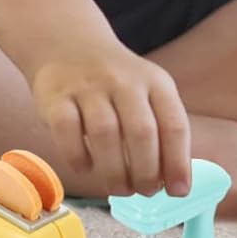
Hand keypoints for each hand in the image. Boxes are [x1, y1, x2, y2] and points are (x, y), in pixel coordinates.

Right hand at [30, 43, 190, 197]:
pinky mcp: (57, 97)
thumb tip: (175, 182)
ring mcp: (89, 87)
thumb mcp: (148, 93)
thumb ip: (162, 131)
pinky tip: (86, 168)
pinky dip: (78, 157)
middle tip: (146, 192)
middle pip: (141, 132)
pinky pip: (67, 132)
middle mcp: (124, 82)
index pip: (174, 124)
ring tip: (120, 188)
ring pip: (105, 134)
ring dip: (115, 171)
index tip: (179, 190)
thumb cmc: (116, 82)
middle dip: (146, 172)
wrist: (70, 45)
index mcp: (155, 83)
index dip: (178, 162)